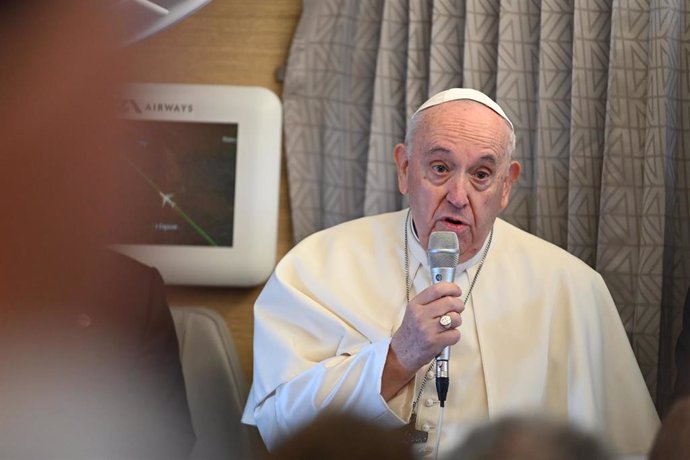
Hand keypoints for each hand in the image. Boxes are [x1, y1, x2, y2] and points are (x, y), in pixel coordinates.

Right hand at [381, 282, 463, 399]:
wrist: (401, 353)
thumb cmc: (410, 332)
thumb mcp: (414, 311)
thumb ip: (429, 301)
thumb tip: (450, 293)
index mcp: (415, 305)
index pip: (437, 289)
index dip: (451, 288)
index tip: (456, 291)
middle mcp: (420, 315)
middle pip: (450, 302)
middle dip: (458, 305)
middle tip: (457, 309)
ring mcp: (428, 329)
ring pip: (455, 318)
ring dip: (457, 321)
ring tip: (449, 324)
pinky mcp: (435, 342)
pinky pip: (455, 334)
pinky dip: (454, 335)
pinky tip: (446, 336)